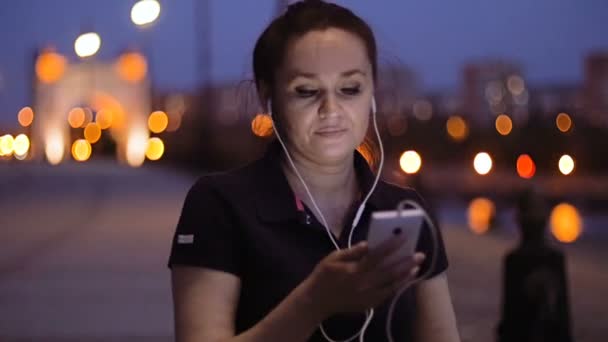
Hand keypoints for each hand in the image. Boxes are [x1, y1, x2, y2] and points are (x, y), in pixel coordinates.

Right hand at [303, 235, 424, 316]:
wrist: (317, 301)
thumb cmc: (324, 276)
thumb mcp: (333, 258)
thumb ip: (351, 251)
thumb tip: (367, 244)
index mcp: (355, 269)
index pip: (378, 255)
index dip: (392, 245)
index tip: (403, 236)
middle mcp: (364, 283)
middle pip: (390, 270)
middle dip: (406, 261)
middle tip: (420, 254)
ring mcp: (368, 295)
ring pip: (392, 284)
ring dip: (406, 275)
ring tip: (417, 267)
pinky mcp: (369, 304)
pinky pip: (387, 294)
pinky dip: (398, 286)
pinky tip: (405, 280)